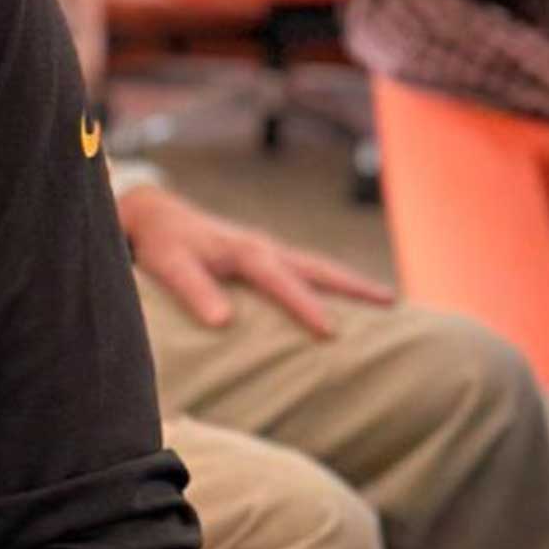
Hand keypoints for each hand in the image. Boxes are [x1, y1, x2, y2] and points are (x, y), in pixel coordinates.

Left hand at [117, 181, 393, 337]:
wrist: (154, 215)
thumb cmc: (163, 243)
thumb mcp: (169, 265)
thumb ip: (193, 290)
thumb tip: (224, 323)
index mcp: (246, 251)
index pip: (282, 281)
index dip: (305, 305)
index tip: (331, 332)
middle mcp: (265, 248)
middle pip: (318, 267)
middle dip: (355, 286)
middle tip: (393, 304)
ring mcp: (268, 250)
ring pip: (317, 267)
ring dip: (350, 283)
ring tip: (387, 303)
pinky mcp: (264, 256)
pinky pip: (306, 270)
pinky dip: (330, 282)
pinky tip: (344, 299)